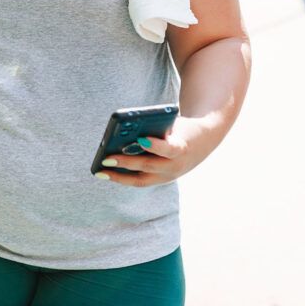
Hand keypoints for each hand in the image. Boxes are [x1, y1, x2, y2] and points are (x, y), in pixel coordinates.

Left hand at [93, 117, 207, 187]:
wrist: (203, 141)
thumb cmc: (181, 128)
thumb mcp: (174, 124)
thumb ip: (154, 128)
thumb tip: (125, 133)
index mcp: (181, 148)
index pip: (168, 149)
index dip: (155, 146)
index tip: (139, 139)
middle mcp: (175, 166)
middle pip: (148, 166)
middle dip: (126, 163)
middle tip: (106, 159)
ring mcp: (168, 177)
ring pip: (141, 180)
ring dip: (120, 177)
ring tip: (101, 171)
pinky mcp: (161, 180)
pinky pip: (140, 181)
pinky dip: (124, 177)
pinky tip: (108, 173)